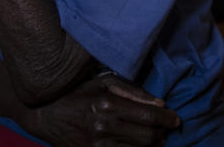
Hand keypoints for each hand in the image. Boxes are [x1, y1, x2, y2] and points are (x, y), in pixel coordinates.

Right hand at [30, 73, 179, 146]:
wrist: (46, 114)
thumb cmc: (78, 92)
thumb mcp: (103, 82)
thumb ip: (133, 91)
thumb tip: (160, 102)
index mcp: (108, 104)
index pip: (148, 115)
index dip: (167, 119)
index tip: (176, 118)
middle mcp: (104, 126)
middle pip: (147, 137)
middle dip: (162, 134)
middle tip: (168, 129)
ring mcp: (98, 145)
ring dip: (153, 146)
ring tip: (157, 139)